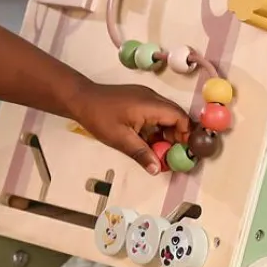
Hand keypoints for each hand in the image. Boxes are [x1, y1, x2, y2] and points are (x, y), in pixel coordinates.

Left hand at [73, 82, 189, 174]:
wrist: (81, 99)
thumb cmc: (99, 116)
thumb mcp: (120, 139)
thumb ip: (141, 154)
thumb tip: (157, 169)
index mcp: (150, 105)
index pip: (179, 117)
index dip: (185, 135)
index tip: (184, 152)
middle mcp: (151, 97)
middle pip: (175, 116)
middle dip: (177, 136)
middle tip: (173, 156)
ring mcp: (144, 97)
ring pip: (165, 115)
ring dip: (166, 133)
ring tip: (160, 152)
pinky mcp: (138, 99)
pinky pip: (155, 113)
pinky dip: (156, 128)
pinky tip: (149, 142)